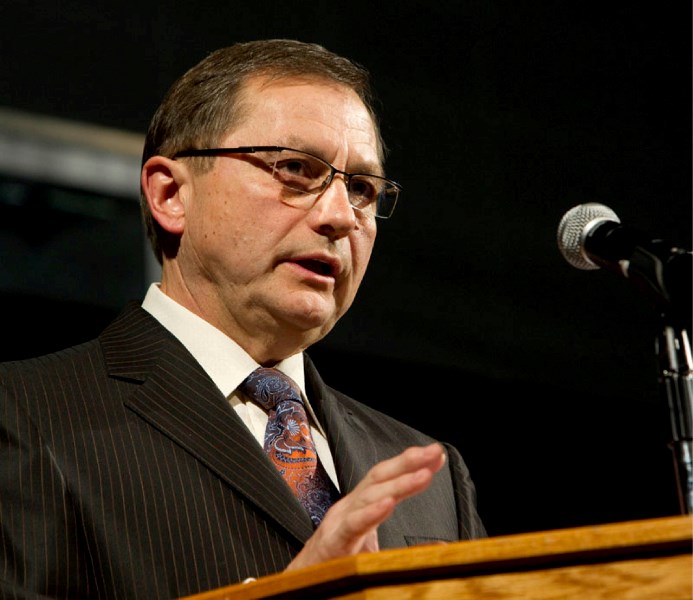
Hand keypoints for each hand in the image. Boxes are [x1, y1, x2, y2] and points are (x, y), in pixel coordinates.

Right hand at [285, 442, 445, 570]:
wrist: (296, 589)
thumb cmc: (333, 568)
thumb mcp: (373, 555)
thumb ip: (405, 549)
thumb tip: (441, 547)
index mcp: (357, 509)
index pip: (385, 479)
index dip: (409, 464)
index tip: (436, 455)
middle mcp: (347, 509)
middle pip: (378, 478)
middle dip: (408, 462)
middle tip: (434, 453)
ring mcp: (338, 524)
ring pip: (369, 496)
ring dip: (399, 484)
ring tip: (423, 475)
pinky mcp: (332, 545)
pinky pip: (352, 526)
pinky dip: (370, 513)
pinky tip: (389, 503)